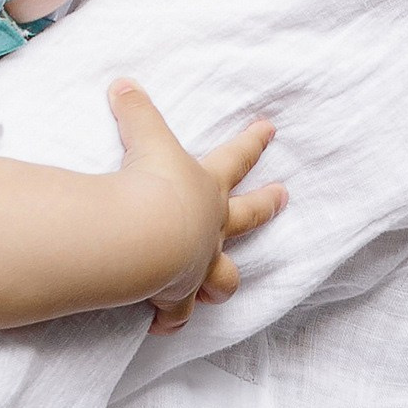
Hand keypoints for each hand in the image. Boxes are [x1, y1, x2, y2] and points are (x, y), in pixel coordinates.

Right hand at [102, 85, 283, 334]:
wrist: (144, 236)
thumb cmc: (152, 184)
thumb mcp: (145, 139)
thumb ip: (136, 110)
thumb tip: (122, 83)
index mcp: (207, 186)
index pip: (236, 157)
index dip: (253, 141)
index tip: (270, 129)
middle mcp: (211, 227)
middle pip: (249, 216)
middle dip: (266, 204)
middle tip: (284, 197)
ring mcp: (199, 264)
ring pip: (223, 276)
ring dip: (221, 281)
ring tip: (219, 286)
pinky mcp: (177, 294)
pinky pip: (176, 312)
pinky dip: (169, 319)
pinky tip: (162, 325)